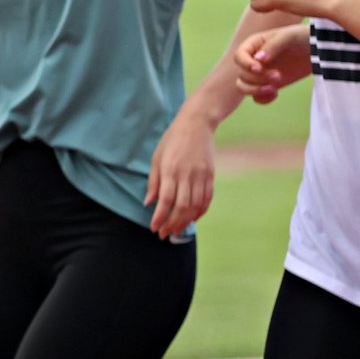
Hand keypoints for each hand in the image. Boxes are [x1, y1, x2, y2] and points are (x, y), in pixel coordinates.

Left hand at [144, 114, 214, 239]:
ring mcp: (201, 175)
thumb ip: (154, 182)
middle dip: (172, 224)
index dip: (160, 217)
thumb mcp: (157, 157)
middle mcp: (187, 174)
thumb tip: (149, 203)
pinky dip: (200, 212)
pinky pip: (207, 199)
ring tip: (176, 230)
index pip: (165, 200)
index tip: (154, 228)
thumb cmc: (172, 140)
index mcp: (170, 169)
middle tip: (164, 234)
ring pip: (195, 206)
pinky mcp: (211, 175)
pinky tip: (192, 219)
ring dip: (185, 222)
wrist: (197, 124)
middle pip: (181, 207)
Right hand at [234, 23, 311, 103]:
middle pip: (242, 74)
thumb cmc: (302, 37)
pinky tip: (276, 94)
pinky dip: (262, 99)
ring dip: (255, 90)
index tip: (259, 68)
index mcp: (253, 44)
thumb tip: (257, 59)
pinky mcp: (268, 85)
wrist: (316, 50)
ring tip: (274, 89)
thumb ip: (273, 45)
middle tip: (278, 76)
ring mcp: (260, 74)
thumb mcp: (289, 36)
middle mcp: (253, 60)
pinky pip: (255, 97)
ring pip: (243, 86)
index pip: (239, 56)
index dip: (245, 64)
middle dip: (258, 78)